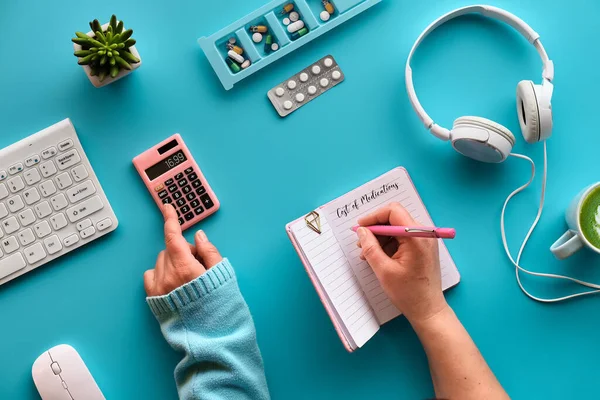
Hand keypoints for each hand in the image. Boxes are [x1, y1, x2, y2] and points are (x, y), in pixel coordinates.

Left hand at [144, 204, 222, 296]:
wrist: (210, 333)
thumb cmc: (219, 304)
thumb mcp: (221, 274)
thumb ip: (209, 252)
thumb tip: (198, 236)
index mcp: (186, 268)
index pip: (173, 236)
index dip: (171, 219)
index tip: (168, 208)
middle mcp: (168, 276)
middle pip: (170, 249)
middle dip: (183, 250)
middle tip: (198, 264)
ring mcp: (159, 287)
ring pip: (161, 260)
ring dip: (172, 262)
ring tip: (188, 278)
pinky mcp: (153, 297)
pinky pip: (151, 274)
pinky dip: (161, 273)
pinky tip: (174, 283)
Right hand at [356, 202, 447, 323]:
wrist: (428, 310)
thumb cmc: (408, 293)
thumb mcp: (383, 270)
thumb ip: (370, 247)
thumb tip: (362, 231)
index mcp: (417, 237)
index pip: (393, 212)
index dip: (373, 217)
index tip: (360, 227)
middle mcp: (424, 234)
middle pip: (395, 219)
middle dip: (376, 229)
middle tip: (362, 244)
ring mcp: (425, 240)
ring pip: (397, 228)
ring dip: (381, 238)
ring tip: (368, 254)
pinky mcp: (423, 247)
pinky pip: (402, 238)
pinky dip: (389, 244)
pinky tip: (379, 257)